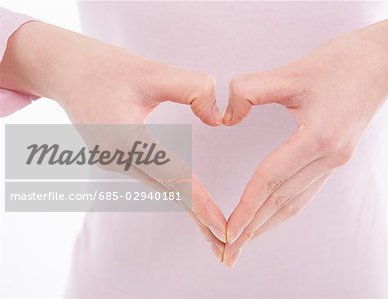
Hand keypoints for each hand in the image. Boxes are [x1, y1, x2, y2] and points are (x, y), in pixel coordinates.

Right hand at [0, 21, 226, 259]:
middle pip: (168, 192)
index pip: (172, 175)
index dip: (200, 202)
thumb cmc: (106, 67)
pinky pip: (153, 179)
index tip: (222, 227)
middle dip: (199, 220)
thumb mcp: (152, 70)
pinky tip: (193, 204)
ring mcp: (114, 162)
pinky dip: (176, 192)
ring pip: (161, 188)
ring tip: (216, 232)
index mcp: (123, 138)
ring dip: (190, 208)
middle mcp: (116, 158)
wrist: (65, 71)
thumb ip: (192, 88)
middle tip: (228, 248)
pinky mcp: (116, 160)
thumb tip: (219, 118)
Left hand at [221, 14, 387, 265]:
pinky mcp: (334, 159)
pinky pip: (305, 192)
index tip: (227, 230)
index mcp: (318, 138)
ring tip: (244, 243)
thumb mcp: (292, 71)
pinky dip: (284, 209)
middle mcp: (329, 157)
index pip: (271, 180)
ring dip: (267, 225)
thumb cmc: (341, 63)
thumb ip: (250, 90)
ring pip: (295, 202)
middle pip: (282, 201)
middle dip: (252, 228)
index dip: (246, 207)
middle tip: (227, 252)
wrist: (381, 63)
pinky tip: (271, 217)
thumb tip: (225, 117)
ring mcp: (334, 161)